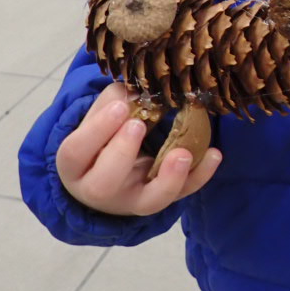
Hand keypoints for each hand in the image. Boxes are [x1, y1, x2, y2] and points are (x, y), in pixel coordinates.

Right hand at [56, 82, 221, 215]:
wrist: (107, 174)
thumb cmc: (102, 137)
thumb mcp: (99, 117)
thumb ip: (114, 101)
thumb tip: (142, 88)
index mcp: (75, 164)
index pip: (76, 152)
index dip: (97, 130)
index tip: (119, 108)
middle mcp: (99, 189)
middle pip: (104, 184)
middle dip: (122, 153)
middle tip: (139, 125)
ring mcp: (132, 200)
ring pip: (149, 202)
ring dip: (168, 179)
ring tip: (183, 153)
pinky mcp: (160, 200)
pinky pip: (182, 195)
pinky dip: (200, 176)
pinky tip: (214, 154)